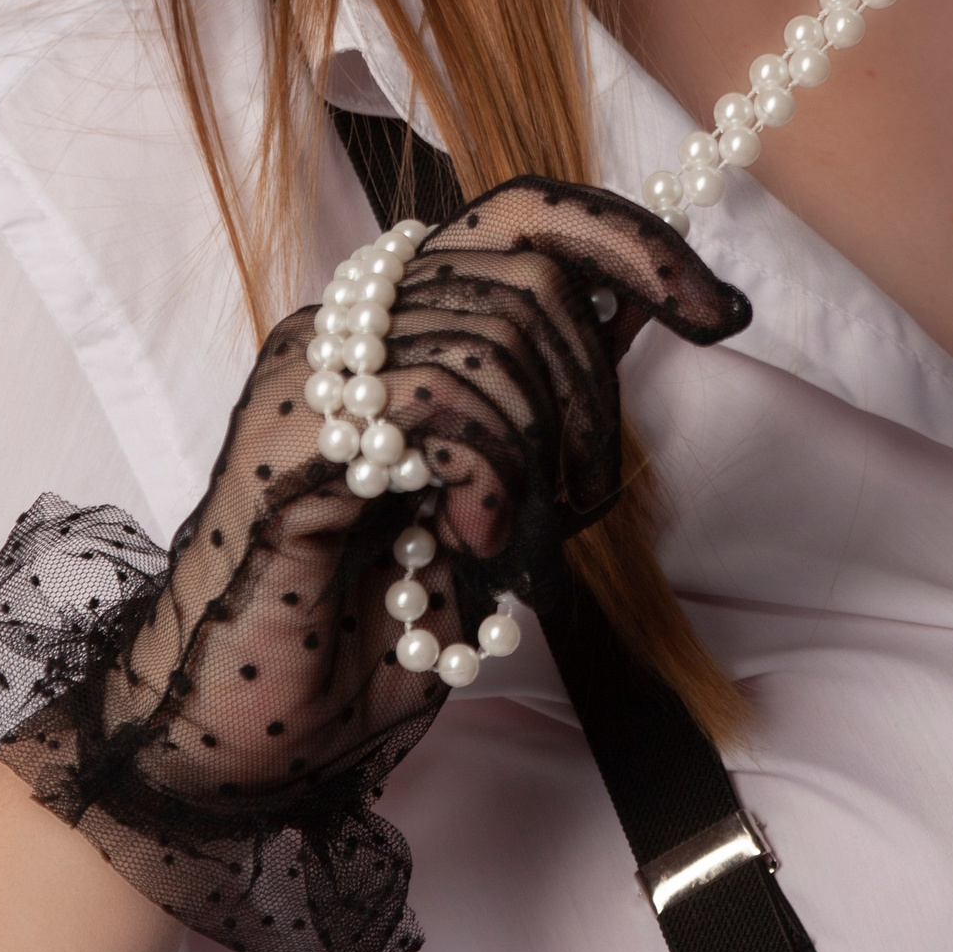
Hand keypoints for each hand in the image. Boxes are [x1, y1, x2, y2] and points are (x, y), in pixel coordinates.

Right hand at [0, 179, 748, 951]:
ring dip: (546, 450)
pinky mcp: (293, 443)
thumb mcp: (496, 502)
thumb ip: (546, 406)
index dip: (633, 242)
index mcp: (395, 323)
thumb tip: (643, 306)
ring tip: (519, 537)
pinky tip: (471, 545)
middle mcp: (348, 328)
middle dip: (595, 391)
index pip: (525, 211)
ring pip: (490, 338)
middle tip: (581, 501)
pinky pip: (435, 401)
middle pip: (526, 274)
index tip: (721, 310)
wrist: (231, 739)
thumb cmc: (360, 628)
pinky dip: (488, 477)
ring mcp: (312, 377)